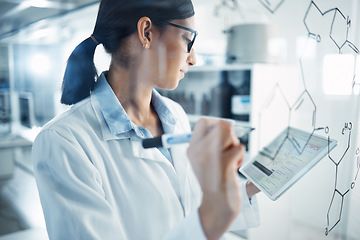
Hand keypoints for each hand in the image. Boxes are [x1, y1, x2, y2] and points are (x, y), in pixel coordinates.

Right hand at [187, 118, 244, 239]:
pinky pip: (239, 148)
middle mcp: (198, 151)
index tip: (222, 137)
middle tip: (228, 150)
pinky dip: (240, 157)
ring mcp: (210, 158)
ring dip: (235, 146)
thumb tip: (227, 125)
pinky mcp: (224, 165)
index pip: (204, 121)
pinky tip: (233, 168)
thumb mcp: (203, 160)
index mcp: (192, 149)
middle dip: (230, 135)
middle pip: (221, 125)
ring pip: (230, 134)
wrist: (214, 207)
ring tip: (230, 160)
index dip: (217, 124)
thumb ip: (210, 143)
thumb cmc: (213, 182)